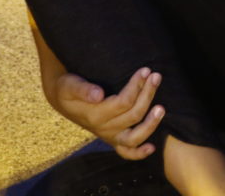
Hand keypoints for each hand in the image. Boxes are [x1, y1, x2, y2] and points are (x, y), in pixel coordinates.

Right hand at [47, 68, 163, 159]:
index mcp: (94, 115)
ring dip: (151, 124)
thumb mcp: (69, 85)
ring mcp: (109, 136)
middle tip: (156, 76)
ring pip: (134, 137)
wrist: (62, 100)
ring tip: (162, 108)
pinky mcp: (113, 140)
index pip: (123, 102)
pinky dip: (139, 153)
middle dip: (147, 94)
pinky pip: (126, 152)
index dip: (136, 86)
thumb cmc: (67, 88)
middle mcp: (103, 129)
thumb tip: (98, 94)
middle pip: (133, 115)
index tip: (145, 70)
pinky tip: (152, 147)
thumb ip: (82, 89)